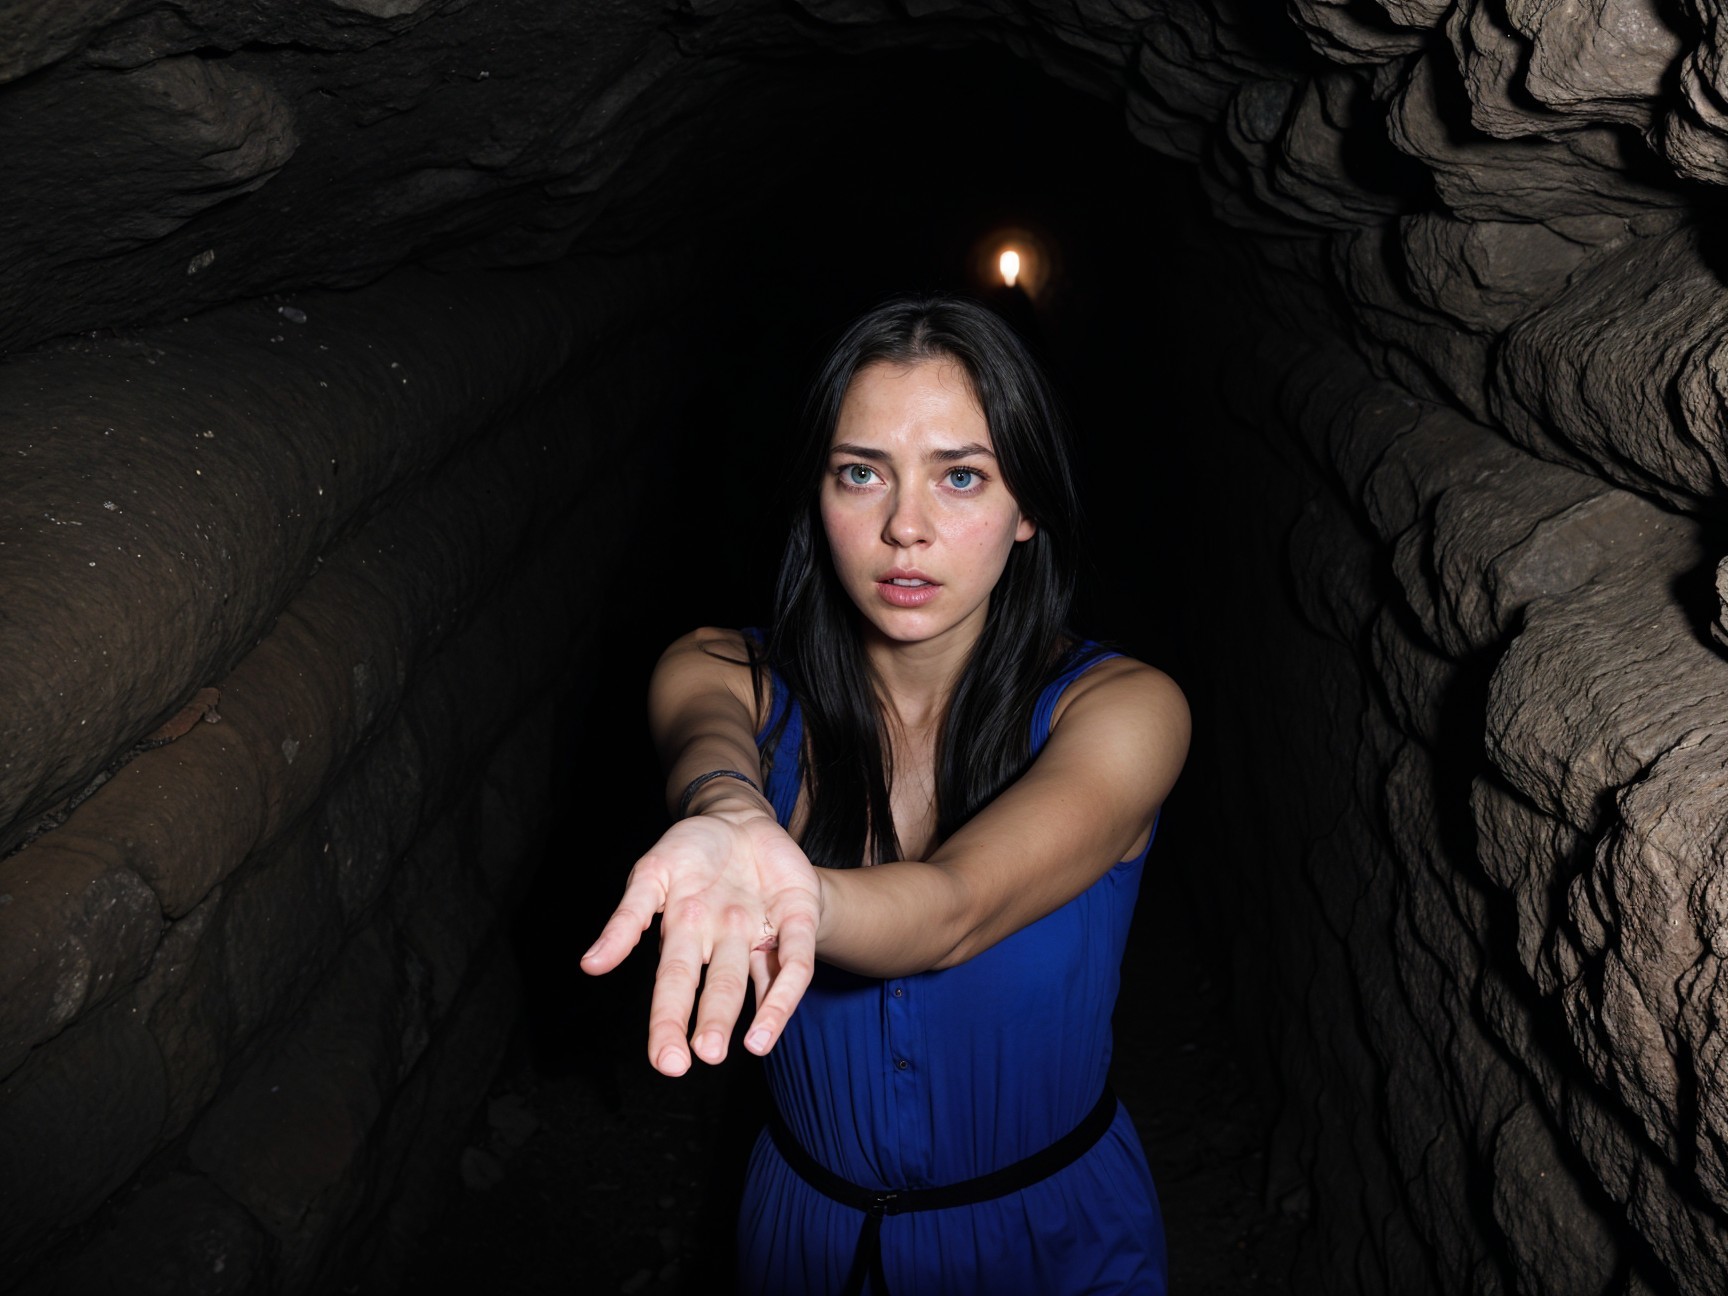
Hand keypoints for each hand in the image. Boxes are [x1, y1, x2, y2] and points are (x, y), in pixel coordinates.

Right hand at [580, 810, 820, 1075]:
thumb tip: (591, 965)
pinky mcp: (796, 916)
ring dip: (758, 1013)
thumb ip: (628, 917)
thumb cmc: (689, 850)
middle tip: (707, 1054)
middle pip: (717, 988)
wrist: (738, 817)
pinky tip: (780, 1013)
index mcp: (685, 934)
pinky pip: (796, 956)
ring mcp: (760, 931)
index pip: (673, 986)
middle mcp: (723, 942)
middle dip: (711, 1022)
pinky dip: (788, 986)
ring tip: (749, 1047)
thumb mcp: (651, 873)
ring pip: (754, 977)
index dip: (669, 1023)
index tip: (665, 1061)